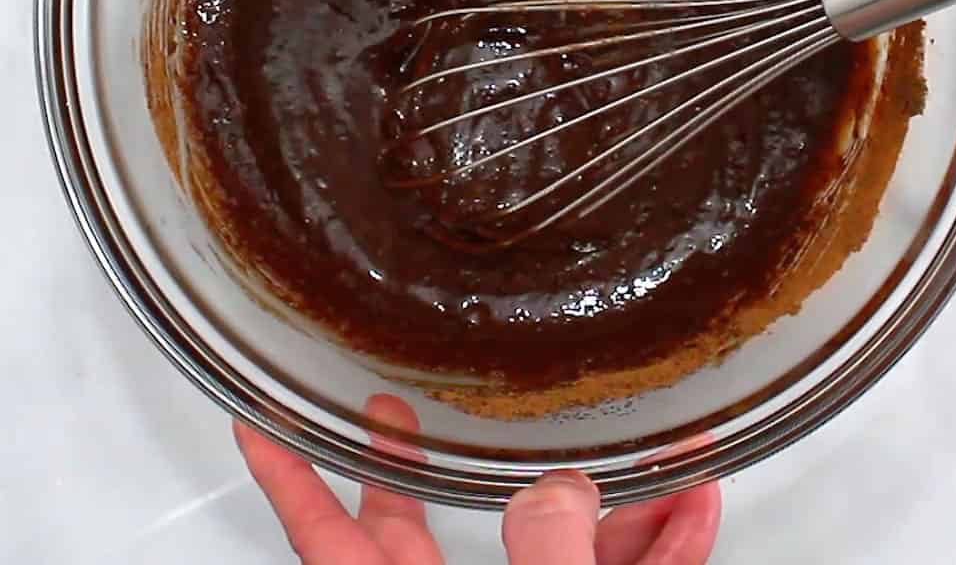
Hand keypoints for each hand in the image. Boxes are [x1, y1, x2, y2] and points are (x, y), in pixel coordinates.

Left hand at [235, 395, 720, 562]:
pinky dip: (652, 555)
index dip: (292, 483)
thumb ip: (549, 564)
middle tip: (395, 413)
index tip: (260, 432)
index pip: (330, 545)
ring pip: (538, 557)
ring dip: (601, 510)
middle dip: (415, 472)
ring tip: (637, 458)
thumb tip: (559, 495)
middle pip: (415, 541)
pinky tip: (687, 516)